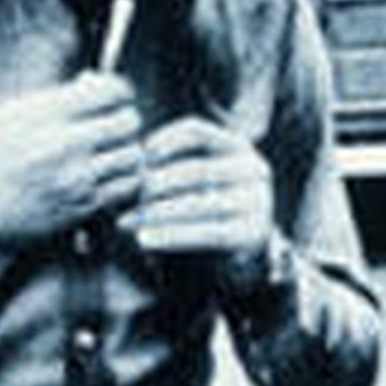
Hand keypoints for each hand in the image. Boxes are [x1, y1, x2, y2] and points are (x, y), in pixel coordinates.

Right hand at [0, 73, 142, 252]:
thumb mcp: (13, 113)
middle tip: (115, 128)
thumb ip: (55, 97)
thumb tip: (92, 80)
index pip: (112, 90)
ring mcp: (76, 177)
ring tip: (112, 154)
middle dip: (125, 121)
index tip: (114, 98)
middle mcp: (64, 143)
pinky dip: (124, 180)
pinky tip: (109, 178)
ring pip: (133, 156)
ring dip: (127, 152)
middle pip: (129, 121)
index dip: (120, 91)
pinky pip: (126, 187)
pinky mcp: (83, 206)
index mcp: (47, 112)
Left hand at [125, 118, 273, 265]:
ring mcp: (256, 202)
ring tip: (128, 221)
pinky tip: (144, 239)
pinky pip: (204, 233)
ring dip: (156, 212)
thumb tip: (130, 166)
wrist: (247, 255)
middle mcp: (252, 169)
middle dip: (155, 183)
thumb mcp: (203, 181)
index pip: (196, 131)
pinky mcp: (251, 234)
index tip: (140, 155)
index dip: (164, 139)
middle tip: (128, 198)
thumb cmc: (213, 211)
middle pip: (194, 170)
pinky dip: (170, 236)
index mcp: (238, 147)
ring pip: (196, 203)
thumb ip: (176, 167)